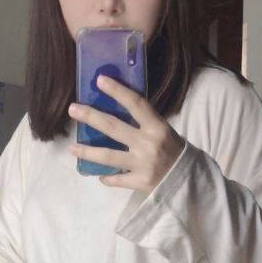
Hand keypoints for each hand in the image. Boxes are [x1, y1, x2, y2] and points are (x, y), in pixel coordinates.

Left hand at [67, 74, 185, 192]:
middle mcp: (148, 144)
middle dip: (91, 117)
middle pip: (113, 127)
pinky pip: (117, 179)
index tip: (100, 80)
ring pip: (108, 156)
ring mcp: (142, 164)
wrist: (190, 179)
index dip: (117, 91)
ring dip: (87, 151)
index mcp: (157, 127)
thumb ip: (143, 122)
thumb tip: (116, 108)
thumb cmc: (174, 150)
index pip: (136, 104)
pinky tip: (98, 175)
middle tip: (73, 109)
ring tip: (71, 148)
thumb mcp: (163, 130)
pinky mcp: (140, 182)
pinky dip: (107, 178)